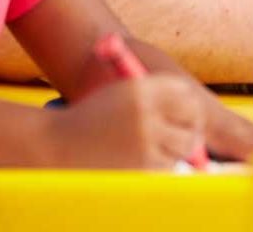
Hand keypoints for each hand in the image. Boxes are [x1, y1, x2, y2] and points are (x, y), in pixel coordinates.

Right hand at [40, 74, 205, 168]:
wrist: (56, 145)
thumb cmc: (92, 118)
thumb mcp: (124, 94)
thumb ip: (159, 96)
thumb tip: (197, 107)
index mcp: (142, 88)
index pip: (185, 92)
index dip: (190, 104)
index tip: (189, 113)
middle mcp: (146, 110)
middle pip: (192, 117)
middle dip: (194, 126)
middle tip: (192, 134)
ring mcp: (145, 138)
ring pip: (185, 144)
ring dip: (182, 147)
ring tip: (167, 148)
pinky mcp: (141, 164)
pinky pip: (169, 165)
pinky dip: (166, 164)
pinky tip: (150, 161)